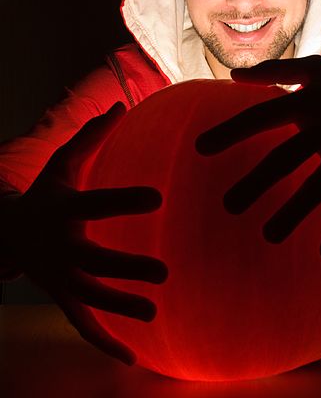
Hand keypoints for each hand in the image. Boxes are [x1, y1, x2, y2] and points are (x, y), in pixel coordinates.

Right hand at [0, 103, 167, 364]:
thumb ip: (91, 136)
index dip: (125, 200)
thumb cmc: (45, 195)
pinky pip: (81, 323)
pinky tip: (132, 358)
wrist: (7, 233)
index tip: (159, 197)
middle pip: (93, 262)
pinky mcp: (61, 297)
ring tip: (154, 312)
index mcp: (63, 210)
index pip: (96, 204)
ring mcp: (58, 278)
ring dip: (119, 307)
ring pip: (89, 298)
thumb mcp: (60, 164)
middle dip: (125, 268)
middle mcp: (59, 248)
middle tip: (164, 271)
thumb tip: (121, 103)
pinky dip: (103, 341)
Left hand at [196, 56, 320, 259]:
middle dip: (257, 183)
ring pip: (318, 188)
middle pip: (286, 159)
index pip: (262, 117)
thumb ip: (274, 70)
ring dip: (294, 213)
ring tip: (268, 235)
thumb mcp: (316, 68)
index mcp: (308, 103)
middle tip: (228, 206)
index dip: (231, 131)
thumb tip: (233, 76)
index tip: (200, 148)